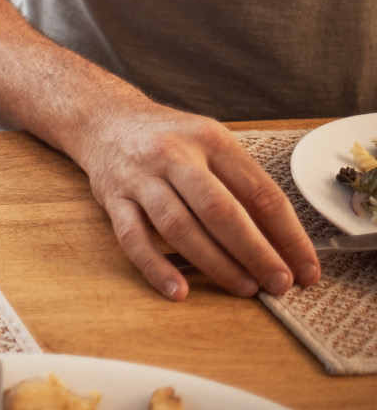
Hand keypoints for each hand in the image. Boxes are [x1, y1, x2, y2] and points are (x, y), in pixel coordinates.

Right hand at [76, 104, 319, 299]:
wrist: (105, 119)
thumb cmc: (169, 138)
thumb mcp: (211, 142)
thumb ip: (241, 183)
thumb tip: (280, 241)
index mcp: (210, 139)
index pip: (259, 192)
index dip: (288, 235)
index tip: (305, 267)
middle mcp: (174, 155)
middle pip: (220, 210)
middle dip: (255, 252)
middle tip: (279, 283)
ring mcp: (139, 177)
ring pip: (179, 227)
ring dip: (215, 263)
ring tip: (244, 287)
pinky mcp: (112, 198)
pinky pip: (133, 238)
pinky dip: (156, 267)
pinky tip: (178, 290)